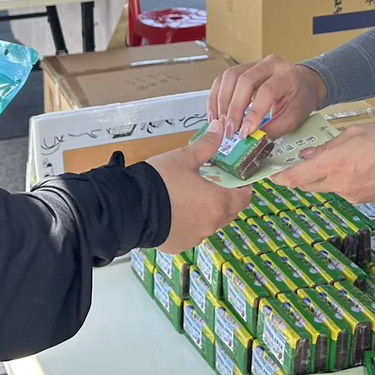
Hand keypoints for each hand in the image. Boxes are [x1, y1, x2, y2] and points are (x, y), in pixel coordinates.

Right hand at [145, 129, 252, 252]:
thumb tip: (219, 129)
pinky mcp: (179, 245)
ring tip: (192, 197)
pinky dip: (189, 224)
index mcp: (218, 202)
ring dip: (207, 212)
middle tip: (214, 184)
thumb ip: (206, 145)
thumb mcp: (184, 158)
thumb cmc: (159, 182)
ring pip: (210, 224)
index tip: (238, 181)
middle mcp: (210, 224)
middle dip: (226, 199)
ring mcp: (195, 237)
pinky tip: (176, 211)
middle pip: (229, 212)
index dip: (243, 188)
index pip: (244, 198)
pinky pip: (191, 234)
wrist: (130, 207)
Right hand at [208, 55, 326, 140]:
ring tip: (222, 125)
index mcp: (287, 75)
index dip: (254, 113)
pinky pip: (222, 80)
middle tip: (230, 131)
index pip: (266, 91)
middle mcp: (269, 64)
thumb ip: (273, 129)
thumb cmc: (298, 100)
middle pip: (244, 81)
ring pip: (230, 77)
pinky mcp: (241, 69)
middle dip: (234, 109)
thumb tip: (252, 141)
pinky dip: (216, 99)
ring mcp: (253, 64)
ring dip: (222, 103)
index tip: (245, 132)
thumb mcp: (293, 119)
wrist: (301, 85)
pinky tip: (217, 116)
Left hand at [272, 123, 374, 204]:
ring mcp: (351, 194)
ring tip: (333, 160)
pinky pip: (341, 190)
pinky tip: (352, 167)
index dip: (280, 178)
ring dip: (320, 177)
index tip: (271, 175)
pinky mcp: (361, 200)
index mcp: (336, 163)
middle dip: (299, 176)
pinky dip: (338, 180)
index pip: (297, 177)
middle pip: (307, 185)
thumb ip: (328, 146)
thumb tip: (307, 155)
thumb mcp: (355, 133)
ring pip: (324, 188)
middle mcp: (340, 183)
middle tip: (297, 163)